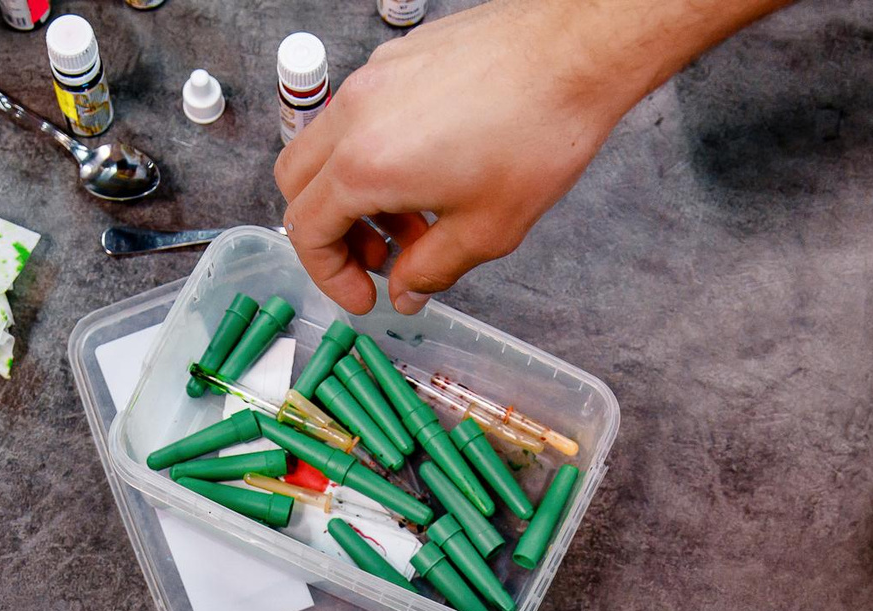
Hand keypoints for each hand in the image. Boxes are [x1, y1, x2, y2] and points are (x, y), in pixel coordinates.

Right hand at [275, 0, 635, 313]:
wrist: (575, 52)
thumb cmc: (538, 132)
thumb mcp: (486, 229)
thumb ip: (431, 270)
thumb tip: (405, 292)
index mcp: (364, 165)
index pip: (307, 232)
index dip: (330, 276)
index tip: (364, 295)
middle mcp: (353, 115)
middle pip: (297, 186)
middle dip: (330, 234)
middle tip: (379, 259)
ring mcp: (372, 79)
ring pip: (326, 147)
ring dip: (354, 195)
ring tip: (414, 220)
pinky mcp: (396, 59)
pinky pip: (359, 114)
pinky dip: (374, 153)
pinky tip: (429, 170)